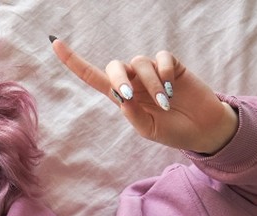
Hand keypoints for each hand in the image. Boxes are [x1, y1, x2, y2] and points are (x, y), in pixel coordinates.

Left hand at [50, 38, 237, 154]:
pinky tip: (172, 88)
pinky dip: (164, 72)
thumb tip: (121, 96)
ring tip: (164, 103)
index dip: (74, 61)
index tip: (54, 43)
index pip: (93, 77)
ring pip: (139, 63)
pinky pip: (160, 58)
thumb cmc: (172, 131)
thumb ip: (132, 115)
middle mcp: (134, 81)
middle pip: (114, 66)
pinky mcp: (171, 65)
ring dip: (150, 83)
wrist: (202, 129)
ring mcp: (151, 72)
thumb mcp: (148, 130)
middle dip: (118, 78)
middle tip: (129, 95)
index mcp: (122, 97)